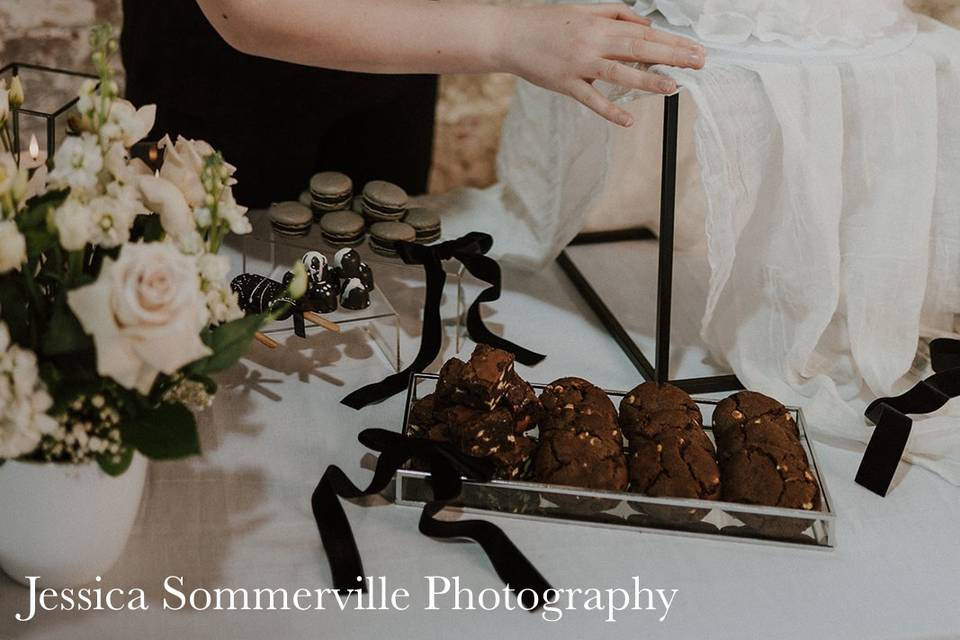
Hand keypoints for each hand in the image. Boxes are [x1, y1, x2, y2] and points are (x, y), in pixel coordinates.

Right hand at [497, 3, 704, 126]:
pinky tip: (629, 119)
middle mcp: (592, 42)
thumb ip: (615, 14)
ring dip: (647, 80)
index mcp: (599, 24)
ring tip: (672, 87)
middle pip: (639, 48)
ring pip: (619, 72)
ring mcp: (578, 64)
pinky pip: (591, 99)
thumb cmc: (544, 22)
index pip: (644, 32)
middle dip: (671, 55)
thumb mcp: (582, 10)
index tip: (694, 48)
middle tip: (697, 63)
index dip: (672, 40)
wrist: (509, 35)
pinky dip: (610, 110)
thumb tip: (645, 23)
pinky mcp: (564, 84)